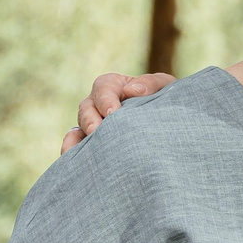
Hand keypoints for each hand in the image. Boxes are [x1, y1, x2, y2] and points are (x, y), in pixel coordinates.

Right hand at [61, 71, 176, 153]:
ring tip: (89, 148)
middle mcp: (98, 104)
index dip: (105, 99)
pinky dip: (72, 149)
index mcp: (114, 86)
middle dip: (90, 120)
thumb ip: (151, 84)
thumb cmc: (165, 100)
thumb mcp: (164, 86)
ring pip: (79, 127)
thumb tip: (132, 90)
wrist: (170, 127)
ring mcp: (93, 124)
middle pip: (86, 108)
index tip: (112, 112)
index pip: (104, 87)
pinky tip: (72, 158)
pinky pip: (76, 145)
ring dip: (80, 137)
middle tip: (96, 131)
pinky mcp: (92, 143)